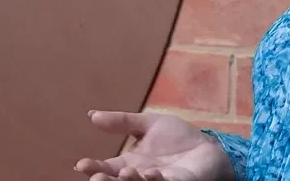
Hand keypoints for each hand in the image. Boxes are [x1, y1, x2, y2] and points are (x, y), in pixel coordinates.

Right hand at [75, 110, 233, 180]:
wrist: (207, 146)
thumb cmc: (177, 138)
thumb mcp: (148, 125)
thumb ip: (121, 122)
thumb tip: (91, 115)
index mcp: (129, 163)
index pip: (106, 168)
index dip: (93, 167)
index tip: (81, 164)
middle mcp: (139, 176)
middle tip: (96, 177)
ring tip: (125, 172)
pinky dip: (156, 180)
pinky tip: (151, 172)